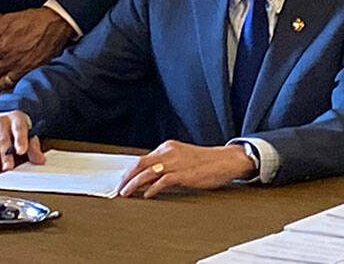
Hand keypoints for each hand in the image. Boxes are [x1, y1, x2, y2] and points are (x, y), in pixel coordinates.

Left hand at [0, 7, 73, 89]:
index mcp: (4, 46)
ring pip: (1, 82)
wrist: (55, 24)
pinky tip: (7, 79)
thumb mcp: (8, 20)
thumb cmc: (33, 20)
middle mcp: (12, 59)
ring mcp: (23, 68)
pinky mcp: (33, 72)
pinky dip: (9, 85)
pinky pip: (16, 85)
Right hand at [0, 111, 45, 171]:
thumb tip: (40, 161)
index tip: (21, 151)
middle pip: (3, 138)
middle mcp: (1, 122)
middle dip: (5, 154)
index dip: (20, 140)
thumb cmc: (17, 131)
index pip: (19, 128)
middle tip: (8, 167)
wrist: (4, 120)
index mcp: (16, 119)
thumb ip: (34, 148)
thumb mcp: (29, 135)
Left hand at [117, 140, 256, 198]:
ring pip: (148, 172)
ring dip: (134, 184)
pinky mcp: (183, 174)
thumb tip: (149, 176)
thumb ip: (166, 163)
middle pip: (140, 164)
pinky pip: (163, 181)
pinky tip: (147, 195)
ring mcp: (176, 163)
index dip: (130, 171)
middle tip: (118, 188)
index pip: (142, 158)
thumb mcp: (181, 157)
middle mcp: (169, 152)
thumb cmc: (205, 162)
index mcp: (168, 147)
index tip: (122, 180)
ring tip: (126, 193)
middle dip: (126, 177)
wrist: (225, 161)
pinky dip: (152, 189)